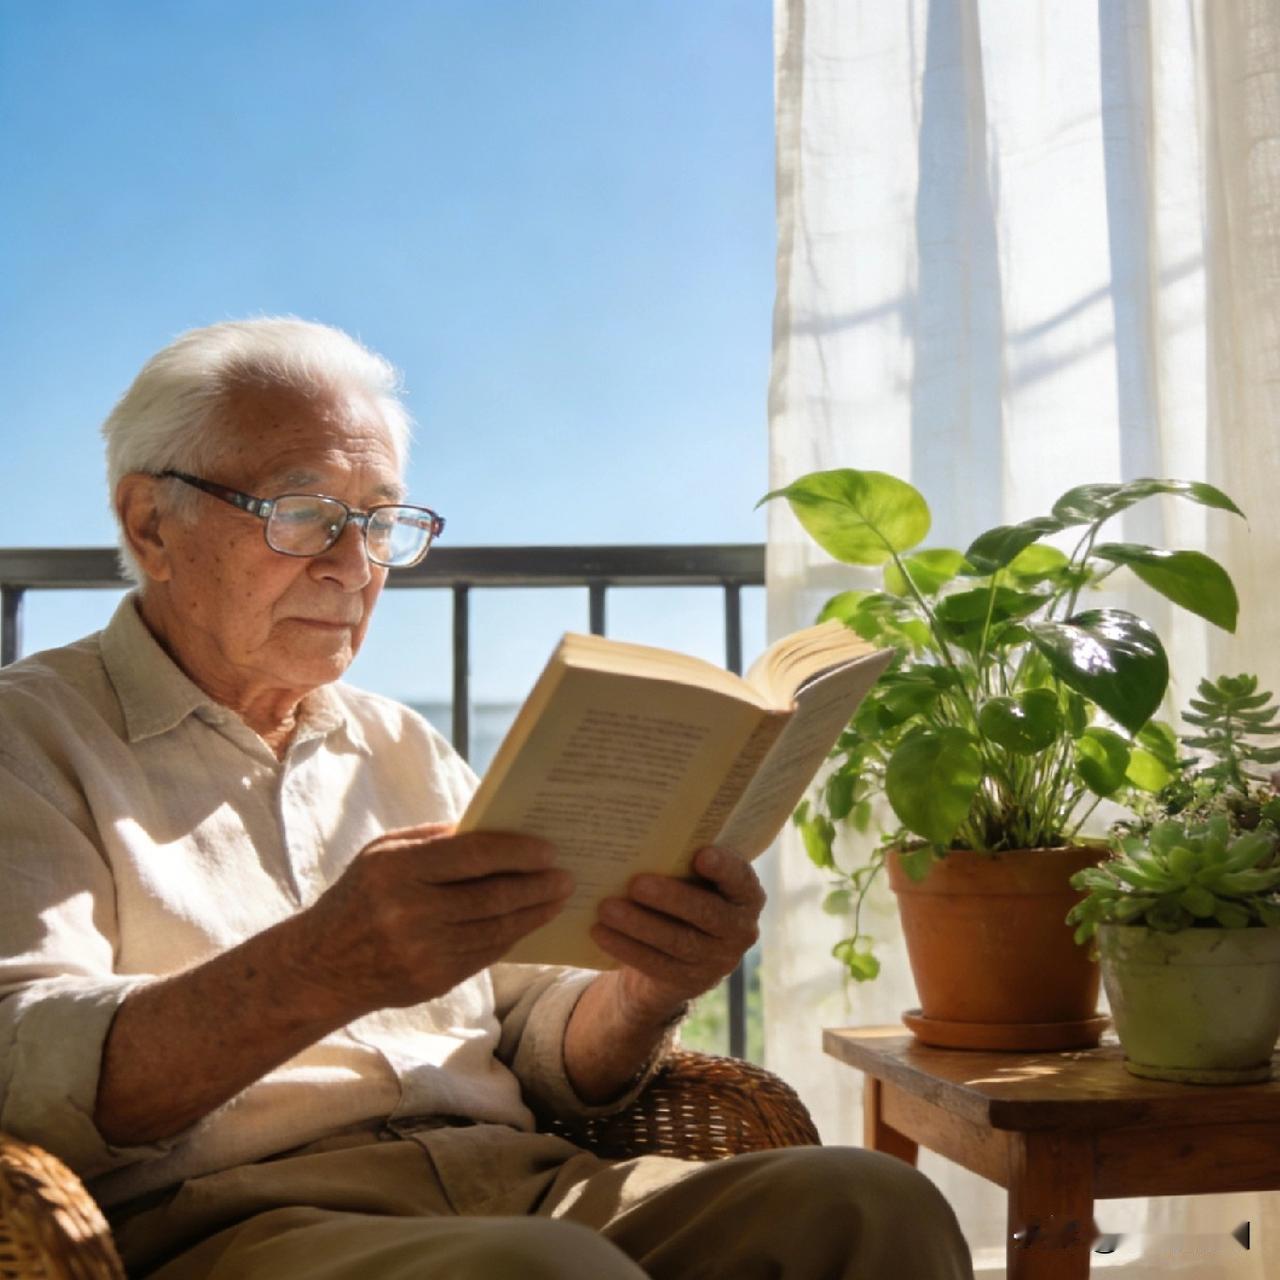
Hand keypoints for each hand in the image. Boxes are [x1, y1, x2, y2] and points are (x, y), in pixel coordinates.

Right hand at [294, 823, 573, 1014]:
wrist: (322, 966)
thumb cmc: (360, 894)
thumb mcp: (384, 852)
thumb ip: (435, 839)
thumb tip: (495, 828)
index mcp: (397, 870)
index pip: (473, 856)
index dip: (517, 852)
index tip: (549, 849)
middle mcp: (410, 913)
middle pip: (492, 896)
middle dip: (537, 885)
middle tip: (566, 876)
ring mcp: (423, 952)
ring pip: (496, 929)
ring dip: (534, 913)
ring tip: (557, 898)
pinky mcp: (434, 982)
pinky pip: (486, 954)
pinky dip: (512, 935)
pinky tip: (529, 921)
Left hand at [589, 846, 764, 1024]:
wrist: (679, 951)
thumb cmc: (686, 894)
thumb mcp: (694, 878)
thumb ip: (684, 862)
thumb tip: (643, 839)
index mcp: (746, 895)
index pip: (741, 879)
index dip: (724, 868)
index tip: (701, 854)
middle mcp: (740, 929)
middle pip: (706, 913)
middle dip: (670, 897)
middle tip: (635, 883)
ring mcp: (718, 960)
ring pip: (678, 941)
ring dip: (639, 924)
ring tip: (607, 908)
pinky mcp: (690, 982)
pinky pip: (657, 964)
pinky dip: (626, 947)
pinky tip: (601, 933)